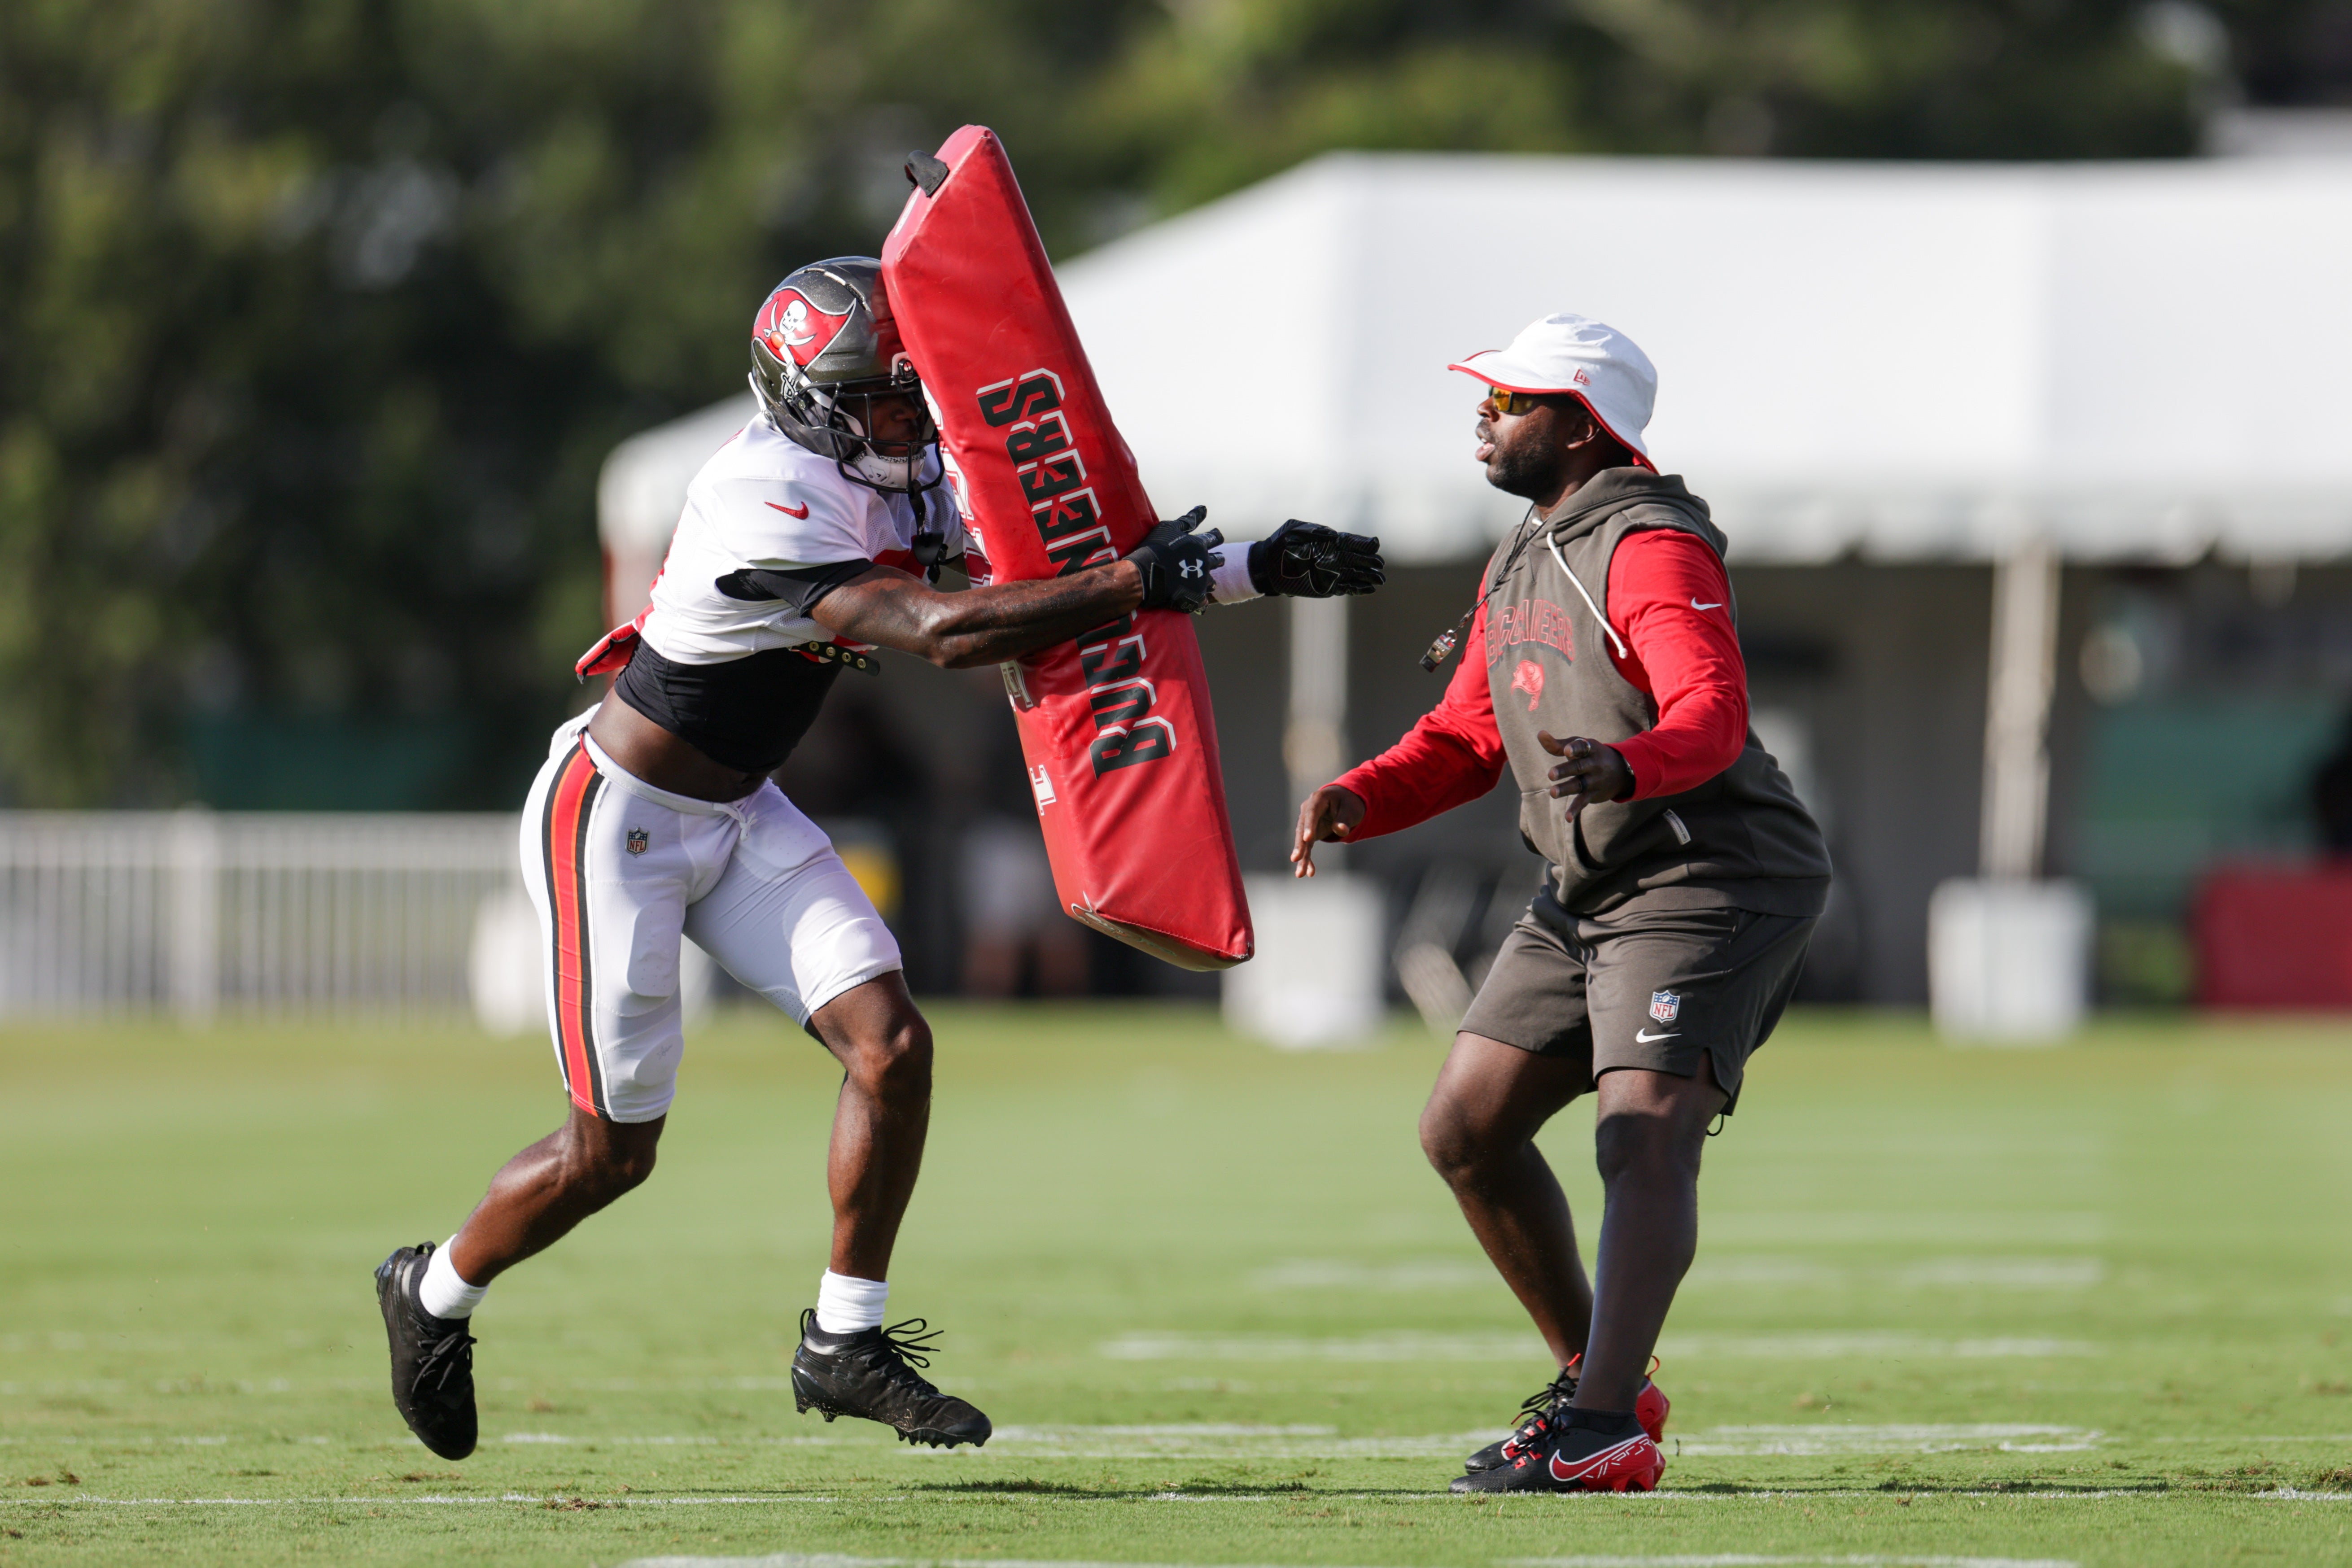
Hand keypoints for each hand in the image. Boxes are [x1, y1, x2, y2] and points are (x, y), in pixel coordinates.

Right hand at [1127, 505, 1223, 612]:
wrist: (1145, 575)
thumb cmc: (1155, 548)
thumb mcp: (1170, 528)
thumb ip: (1188, 520)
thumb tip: (1204, 508)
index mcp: (1200, 545)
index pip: (1214, 538)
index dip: (1216, 536)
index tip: (1217, 535)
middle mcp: (1205, 563)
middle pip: (1217, 560)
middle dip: (1217, 559)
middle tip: (1218, 559)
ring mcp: (1201, 581)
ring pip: (1212, 582)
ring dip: (1210, 581)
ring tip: (1209, 582)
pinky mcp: (1195, 597)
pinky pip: (1203, 601)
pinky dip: (1201, 600)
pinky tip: (1199, 602)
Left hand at [1249, 519, 1384, 597]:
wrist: (1267, 564)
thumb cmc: (1281, 543)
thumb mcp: (1295, 530)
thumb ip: (1314, 532)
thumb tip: (1334, 535)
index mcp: (1331, 542)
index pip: (1352, 542)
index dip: (1364, 544)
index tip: (1374, 544)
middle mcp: (1335, 557)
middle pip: (1358, 559)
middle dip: (1370, 562)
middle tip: (1379, 565)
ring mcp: (1333, 573)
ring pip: (1356, 575)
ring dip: (1368, 577)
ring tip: (1380, 580)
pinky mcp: (1328, 587)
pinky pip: (1347, 588)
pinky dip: (1358, 589)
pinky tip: (1369, 589)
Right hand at [1289, 785, 1366, 877]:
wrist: (1344, 801)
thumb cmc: (1348, 802)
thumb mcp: (1351, 808)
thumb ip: (1344, 819)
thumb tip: (1341, 830)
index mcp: (1318, 799)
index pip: (1311, 813)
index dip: (1309, 826)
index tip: (1307, 839)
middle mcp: (1307, 810)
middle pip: (1301, 829)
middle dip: (1300, 845)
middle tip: (1295, 858)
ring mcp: (1307, 823)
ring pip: (1303, 841)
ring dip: (1302, 857)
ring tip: (1300, 874)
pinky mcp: (1310, 834)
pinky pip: (1308, 848)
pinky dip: (1309, 859)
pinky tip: (1310, 872)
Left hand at [1538, 731, 1631, 819]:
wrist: (1622, 771)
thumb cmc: (1591, 755)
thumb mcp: (1579, 747)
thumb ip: (1558, 744)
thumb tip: (1540, 733)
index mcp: (1589, 749)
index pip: (1582, 748)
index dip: (1575, 748)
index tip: (1566, 750)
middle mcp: (1593, 765)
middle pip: (1578, 767)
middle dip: (1565, 770)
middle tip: (1551, 774)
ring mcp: (1594, 780)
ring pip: (1578, 785)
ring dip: (1565, 789)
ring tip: (1553, 793)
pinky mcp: (1593, 794)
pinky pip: (1583, 802)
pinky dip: (1575, 810)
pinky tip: (1567, 818)